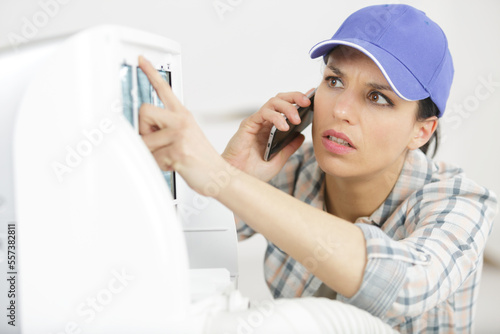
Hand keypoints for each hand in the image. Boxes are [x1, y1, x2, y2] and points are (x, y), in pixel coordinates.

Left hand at [137, 56, 229, 196]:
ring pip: (144, 139)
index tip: (140, 59)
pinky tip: (175, 165)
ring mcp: (180, 134)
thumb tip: (142, 131)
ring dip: (152, 154)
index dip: (150, 72)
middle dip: (143, 130)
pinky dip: (160, 166)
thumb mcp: (184, 137)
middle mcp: (181, 120)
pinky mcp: (178, 150)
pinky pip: (153, 157)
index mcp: (182, 115)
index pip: (164, 89)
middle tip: (158, 142)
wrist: (218, 176)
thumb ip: (165, 129)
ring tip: (171, 158)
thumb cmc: (201, 160)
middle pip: (144, 111)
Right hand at [222, 90, 312, 181]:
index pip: (285, 108)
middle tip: (308, 102)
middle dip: (295, 97)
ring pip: (273, 102)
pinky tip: (284, 127)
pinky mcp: (248, 125)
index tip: (313, 100)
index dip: (298, 101)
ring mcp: (256, 122)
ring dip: (288, 107)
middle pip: (280, 99)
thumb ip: (289, 147)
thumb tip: (302, 135)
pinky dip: (275, 117)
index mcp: (270, 129)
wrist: (238, 180)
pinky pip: (263, 113)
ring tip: (296, 119)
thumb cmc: (253, 172)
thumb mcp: (278, 160)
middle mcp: (263, 123)